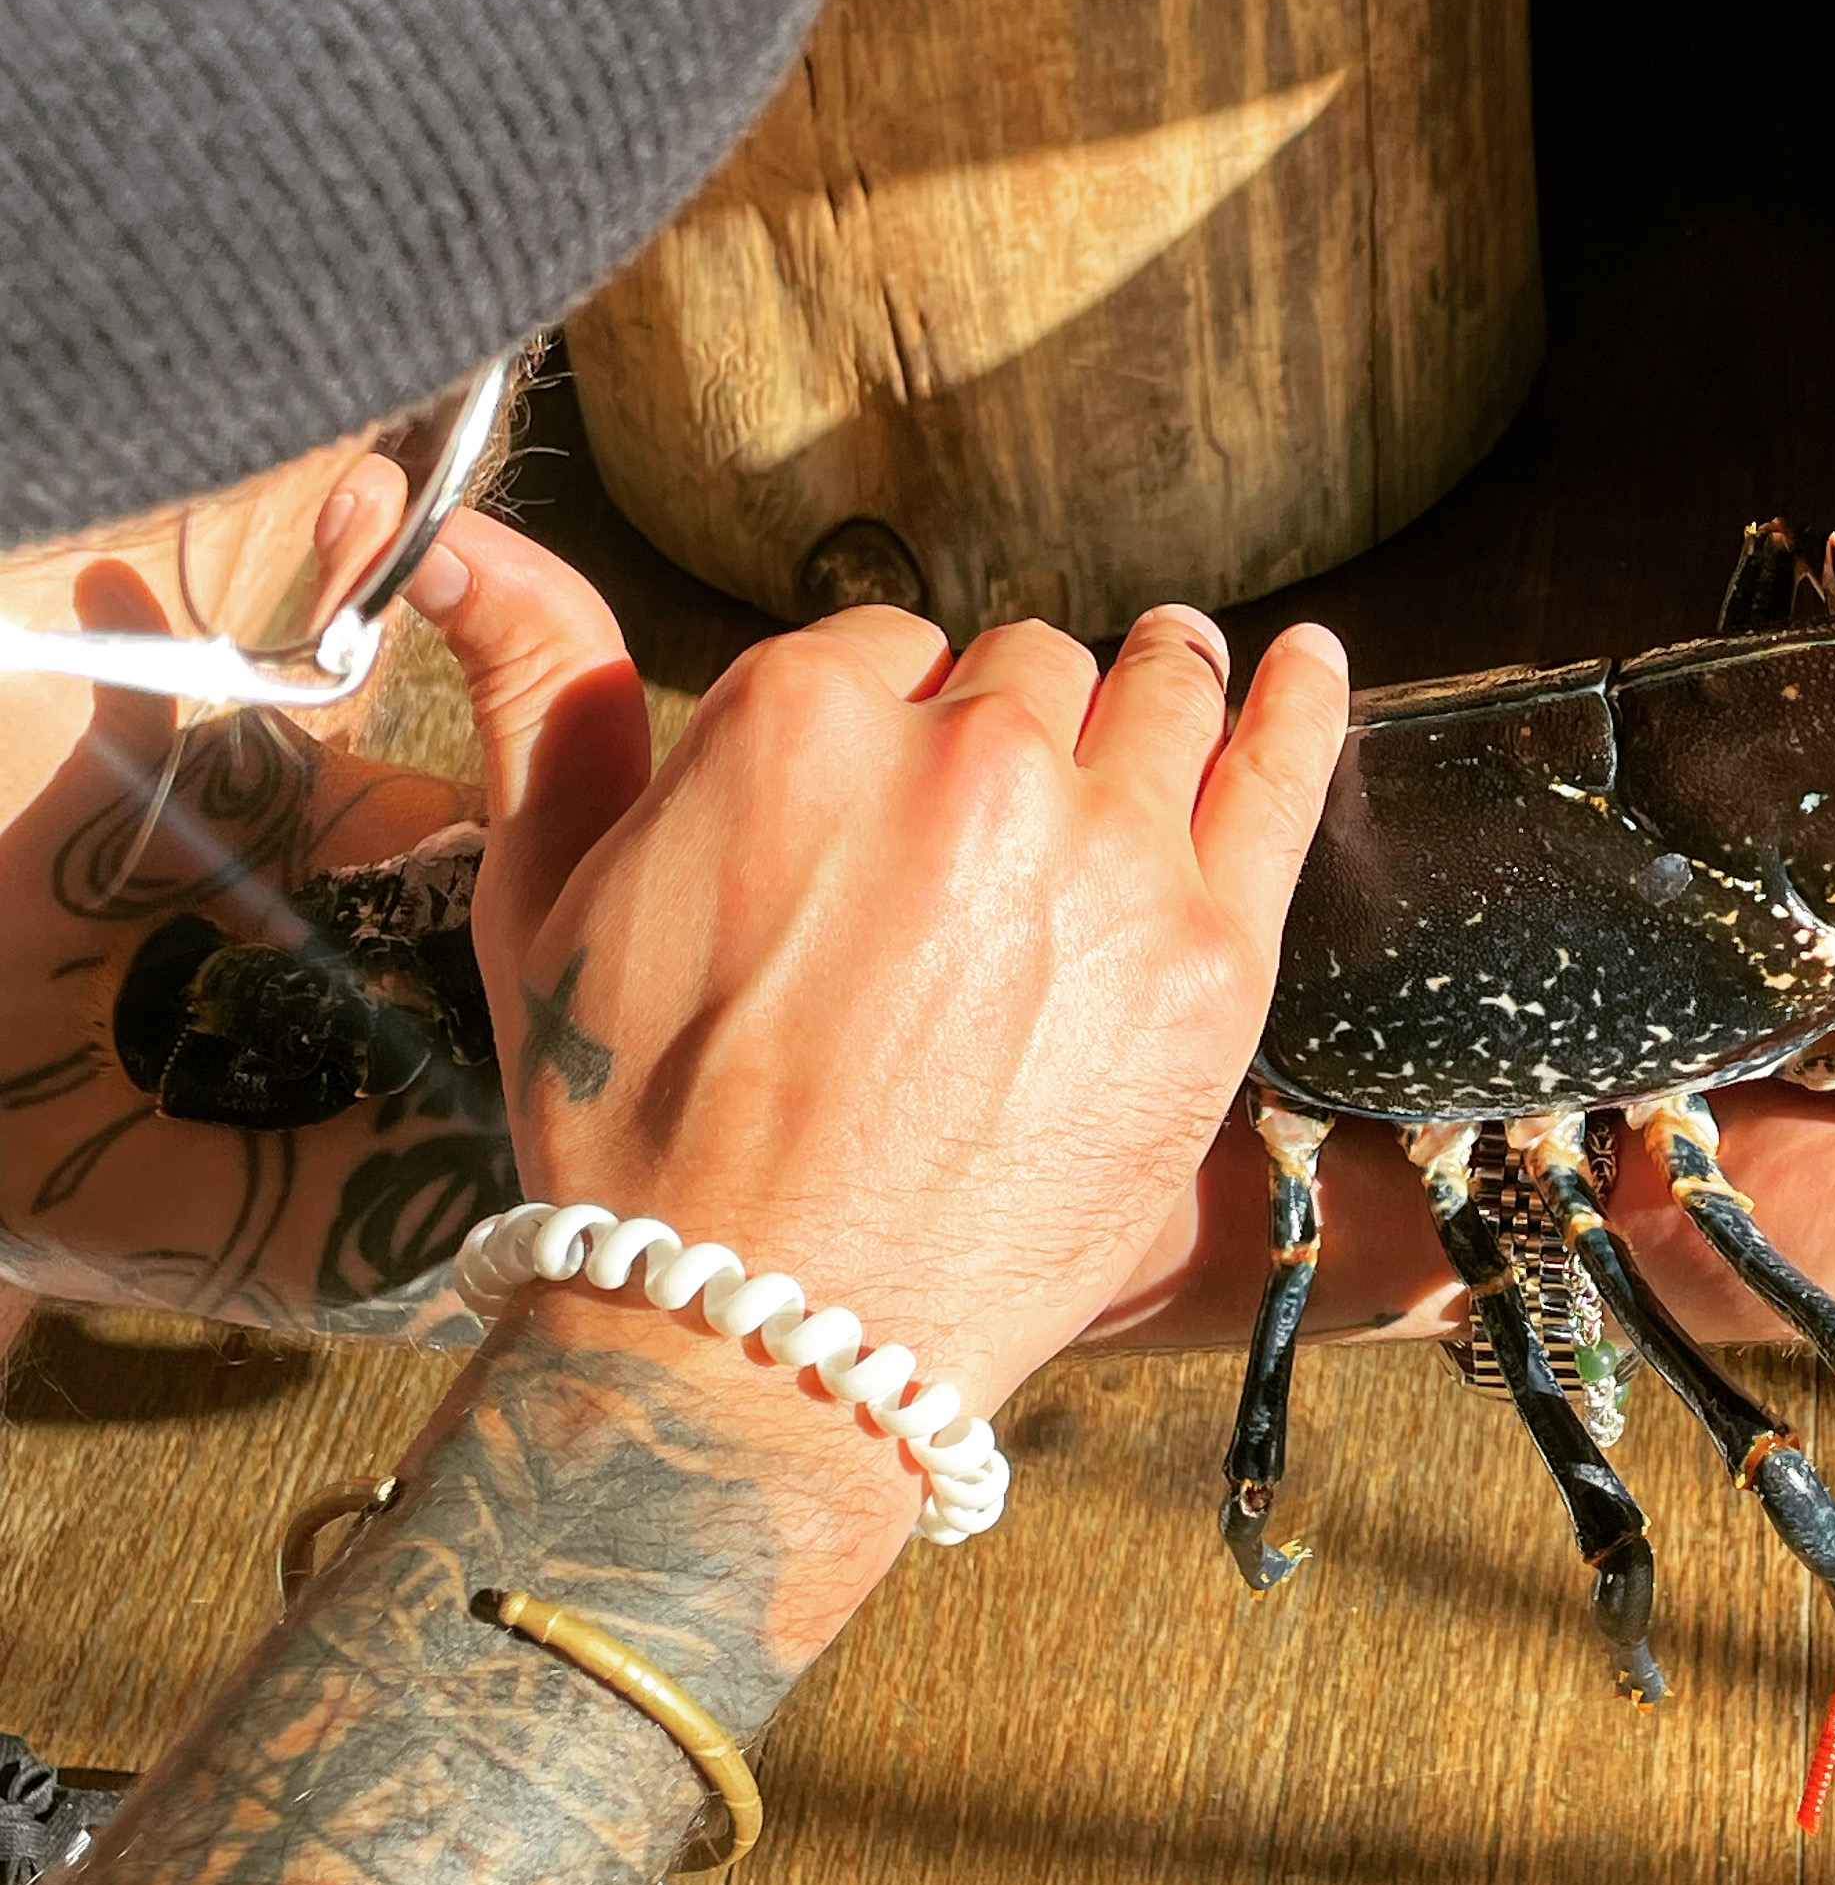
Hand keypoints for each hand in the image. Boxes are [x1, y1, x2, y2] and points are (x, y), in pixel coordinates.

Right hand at [410, 510, 1349, 1437]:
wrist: (769, 1341)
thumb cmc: (639, 1140)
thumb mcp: (541, 899)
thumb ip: (550, 698)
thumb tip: (477, 543)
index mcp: (805, 717)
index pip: (889, 647)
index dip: (887, 719)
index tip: (888, 794)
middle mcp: (971, 757)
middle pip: (1026, 673)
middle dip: (1007, 726)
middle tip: (996, 821)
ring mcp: (1107, 853)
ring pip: (1154, 701)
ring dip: (1152, 687)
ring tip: (1166, 675)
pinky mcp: (1208, 953)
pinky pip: (1282, 775)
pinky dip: (1301, 705)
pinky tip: (1307, 668)